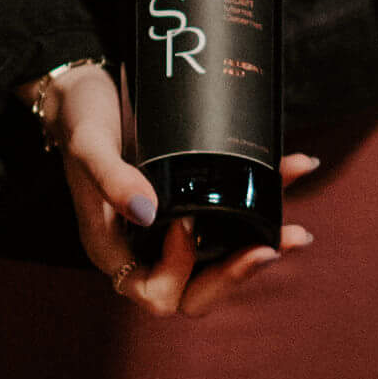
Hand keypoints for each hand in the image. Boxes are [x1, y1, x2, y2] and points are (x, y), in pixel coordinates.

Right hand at [42, 57, 320, 319]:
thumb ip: (111, 178)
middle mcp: (146, 246)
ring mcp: (171, 226)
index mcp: (115, 249)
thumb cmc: (80, 117)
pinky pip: (230, 215)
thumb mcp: (89, 143)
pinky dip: (264, 200)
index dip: (178, 270)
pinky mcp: (192, 197)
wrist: (87, 85)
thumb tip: (148, 214)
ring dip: (261, 245)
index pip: (156, 293)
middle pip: (196, 289)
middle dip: (237, 275)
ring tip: (298, 233)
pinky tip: (293, 171)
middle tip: (270, 249)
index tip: (186, 223)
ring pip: (221, 257)